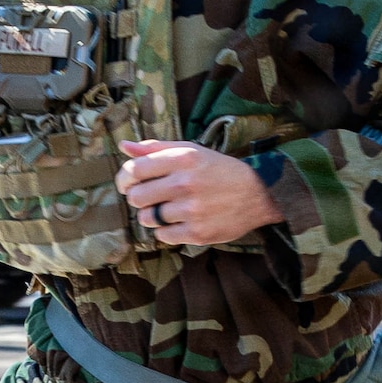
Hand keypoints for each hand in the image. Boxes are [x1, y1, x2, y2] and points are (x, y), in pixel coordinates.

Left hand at [115, 139, 283, 245]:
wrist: (257, 195)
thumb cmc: (219, 170)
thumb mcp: (191, 151)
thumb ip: (156, 149)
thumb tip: (124, 147)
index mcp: (183, 159)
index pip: (135, 169)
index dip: (124, 178)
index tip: (127, 184)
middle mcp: (185, 183)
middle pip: (136, 197)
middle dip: (139, 198)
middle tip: (151, 198)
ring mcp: (191, 210)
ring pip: (147, 218)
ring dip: (152, 215)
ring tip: (168, 210)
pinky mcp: (197, 233)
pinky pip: (162, 235)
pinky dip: (166, 231)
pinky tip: (179, 222)